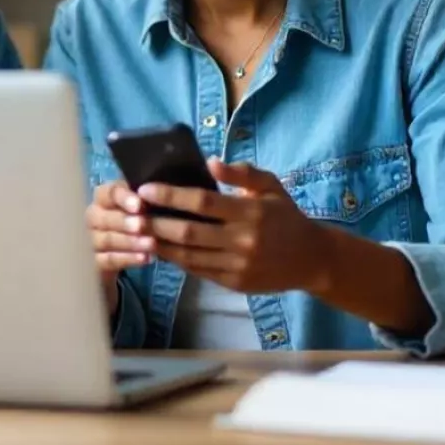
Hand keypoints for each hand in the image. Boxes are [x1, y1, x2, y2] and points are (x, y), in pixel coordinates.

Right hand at [85, 180, 154, 309]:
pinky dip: (127, 259)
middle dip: (124, 221)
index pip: (108, 193)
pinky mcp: (94, 262)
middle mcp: (93, 217)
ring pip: (107, 240)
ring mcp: (91, 240)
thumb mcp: (139, 207)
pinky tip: (145, 259)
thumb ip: (145, 200)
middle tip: (143, 225)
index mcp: (103, 198)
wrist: (119, 252)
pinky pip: (108, 260)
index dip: (123, 198)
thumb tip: (161, 193)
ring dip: (129, 242)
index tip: (140, 205)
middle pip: (104, 218)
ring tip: (151, 244)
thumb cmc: (134, 221)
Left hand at [136, 158, 330, 294]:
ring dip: (160, 244)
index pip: (202, 202)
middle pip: (189, 231)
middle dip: (156, 222)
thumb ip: (241, 173)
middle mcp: (243, 240)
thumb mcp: (271, 186)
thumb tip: (210, 161)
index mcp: (250, 212)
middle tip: (132, 214)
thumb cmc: (286, 216)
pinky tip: (161, 248)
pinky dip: (177, 260)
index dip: (171, 195)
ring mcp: (238, 265)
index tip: (145, 189)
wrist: (312, 259)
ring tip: (138, 232)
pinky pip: (198, 270)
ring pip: (189, 255)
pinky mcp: (235, 283)